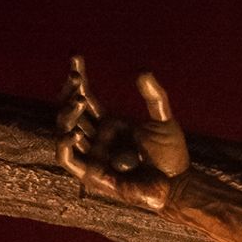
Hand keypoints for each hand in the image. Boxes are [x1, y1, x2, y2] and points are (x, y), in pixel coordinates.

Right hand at [56, 56, 189, 210]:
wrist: (176, 185)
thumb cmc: (170, 156)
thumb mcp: (163, 121)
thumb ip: (154, 98)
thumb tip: (143, 71)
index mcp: (109, 123)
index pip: (84, 97)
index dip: (77, 78)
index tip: (76, 57)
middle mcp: (96, 137)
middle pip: (70, 111)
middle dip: (69, 93)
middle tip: (75, 77)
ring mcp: (91, 155)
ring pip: (65, 131)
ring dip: (68, 115)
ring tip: (79, 100)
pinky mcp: (90, 175)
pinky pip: (68, 159)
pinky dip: (65, 146)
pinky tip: (73, 133)